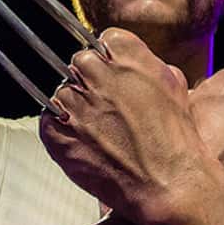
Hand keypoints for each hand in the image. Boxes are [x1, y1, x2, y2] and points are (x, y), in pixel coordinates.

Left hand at [39, 28, 213, 223]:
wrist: (167, 183)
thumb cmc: (174, 137)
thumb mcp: (172, 83)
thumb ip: (143, 61)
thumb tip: (126, 60)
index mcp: (122, 50)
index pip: (101, 41)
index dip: (110, 63)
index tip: (115, 79)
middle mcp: (93, 70)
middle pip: (79, 64)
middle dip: (90, 83)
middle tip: (108, 109)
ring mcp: (71, 100)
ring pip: (62, 93)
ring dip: (76, 108)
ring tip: (101, 132)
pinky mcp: (54, 130)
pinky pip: (49, 120)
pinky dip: (63, 132)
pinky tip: (88, 145)